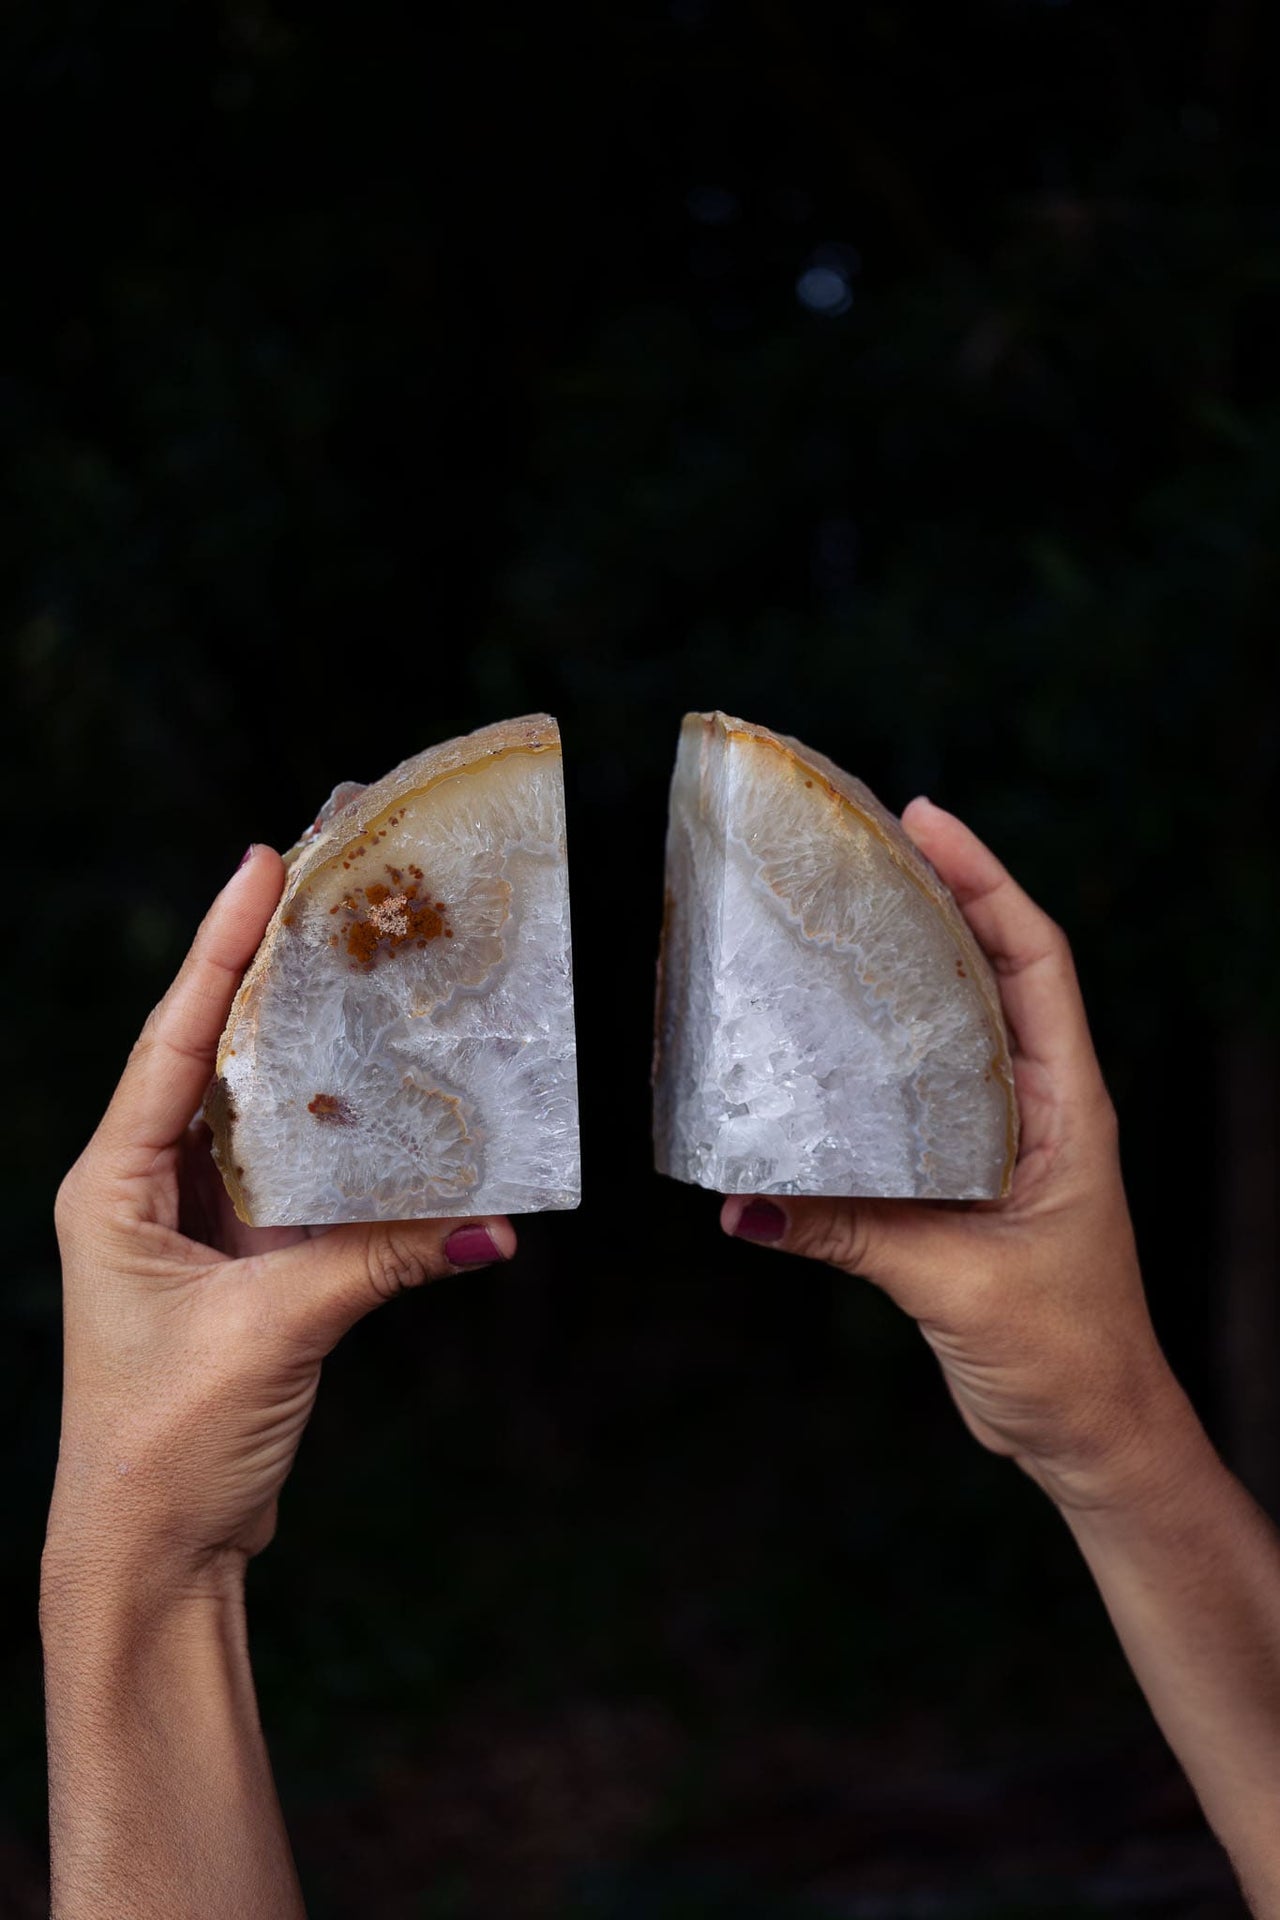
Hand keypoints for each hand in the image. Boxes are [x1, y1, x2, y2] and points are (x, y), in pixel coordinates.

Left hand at [46, 845, 515, 1596]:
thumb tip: (497, 1221)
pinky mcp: (239, 1265)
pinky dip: (345, 1151)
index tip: (258, 865)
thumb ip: (380, 1261)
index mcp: (113, 1185)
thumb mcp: (273, 1331)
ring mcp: (191, 1226)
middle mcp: (143, 1189)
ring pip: (260, 1117)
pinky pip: (296, 1181)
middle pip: (213, 1058)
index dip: (216, 949)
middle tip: (323, 894)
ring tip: (366, 982)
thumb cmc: (165, 1444)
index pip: (172, 1040)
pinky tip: (394, 1115)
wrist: (151, 1554)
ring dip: (312, 1062)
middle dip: (264, 978)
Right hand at [721, 797, 1188, 1512]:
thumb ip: (854, 1233)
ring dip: (901, 976)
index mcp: (1066, 1109)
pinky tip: (810, 1055)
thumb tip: (745, 1201)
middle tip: (860, 847)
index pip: (1034, 961)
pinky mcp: (957, 1185)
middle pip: (987, 974)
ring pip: (946, 1032)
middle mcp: (1034, 1109)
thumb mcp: (959, 1284)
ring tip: (832, 922)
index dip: (985, 882)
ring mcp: (997, 1143)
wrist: (1087, 1431)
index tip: (926, 822)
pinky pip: (908, 1103)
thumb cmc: (1065, 1357)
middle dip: (934, 901)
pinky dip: (865, 1068)